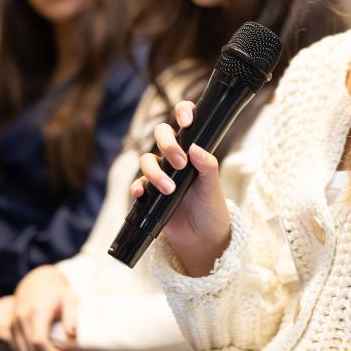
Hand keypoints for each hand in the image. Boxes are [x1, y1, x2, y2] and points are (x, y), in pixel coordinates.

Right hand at [9, 266, 77, 350]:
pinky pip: (16, 348)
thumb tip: (72, 334)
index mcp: (37, 311)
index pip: (39, 341)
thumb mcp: (69, 300)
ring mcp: (14, 322)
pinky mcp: (11, 326)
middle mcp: (22, 317)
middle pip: (30, 350)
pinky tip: (41, 350)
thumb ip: (71, 317)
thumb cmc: (56, 291)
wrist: (38, 280)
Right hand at [130, 101, 230, 276]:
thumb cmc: (211, 208)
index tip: (186, 121)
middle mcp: (175, 157)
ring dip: (155, 172)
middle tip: (180, 163)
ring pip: (147, 159)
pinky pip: (138, 183)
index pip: (186, 121)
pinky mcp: (149, 192)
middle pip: (161, 134)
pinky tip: (141, 192)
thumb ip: (207, 166)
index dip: (183, 112)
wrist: (202, 238)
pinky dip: (137, 186)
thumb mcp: (213, 186)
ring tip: (169, 189)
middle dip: (168, 144)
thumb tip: (194, 148)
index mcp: (193, 150)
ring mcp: (161, 173)